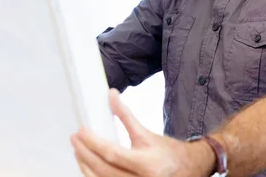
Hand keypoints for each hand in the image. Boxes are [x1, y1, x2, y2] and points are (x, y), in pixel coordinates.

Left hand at [70, 88, 215, 176]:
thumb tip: (111, 95)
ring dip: (86, 168)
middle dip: (85, 154)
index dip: (93, 143)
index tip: (80, 132)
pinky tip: (88, 167)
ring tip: (78, 152)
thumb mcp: (147, 133)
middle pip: (103, 170)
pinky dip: (95, 176)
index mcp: (147, 165)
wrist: (190, 169)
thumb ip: (126, 116)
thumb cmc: (169, 152)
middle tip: (75, 140)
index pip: (112, 154)